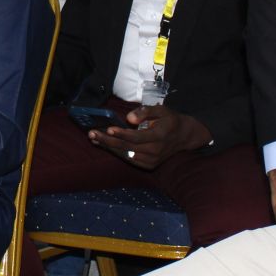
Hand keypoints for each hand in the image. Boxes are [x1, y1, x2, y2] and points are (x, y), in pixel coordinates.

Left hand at [85, 104, 210, 169]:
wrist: (184, 136)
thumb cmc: (169, 120)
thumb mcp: (161, 110)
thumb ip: (145, 112)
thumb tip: (129, 118)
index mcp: (159, 136)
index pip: (137, 137)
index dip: (122, 134)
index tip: (108, 129)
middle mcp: (155, 151)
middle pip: (127, 147)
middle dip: (108, 140)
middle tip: (92, 133)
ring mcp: (151, 160)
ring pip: (126, 154)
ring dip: (108, 147)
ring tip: (93, 138)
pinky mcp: (148, 165)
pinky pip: (129, 159)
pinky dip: (116, 152)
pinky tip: (104, 144)